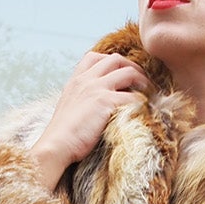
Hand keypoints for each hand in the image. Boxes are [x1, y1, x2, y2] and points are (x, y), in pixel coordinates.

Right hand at [30, 50, 151, 190]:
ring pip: (127, 72)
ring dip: (142, 80)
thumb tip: (96, 106)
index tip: (122, 71)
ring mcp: (96, 88)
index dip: (111, 61)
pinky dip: (141, 102)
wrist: (56, 146)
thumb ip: (81, 101)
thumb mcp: (68, 109)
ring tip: (148, 92)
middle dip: (131, 66)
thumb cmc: (62, 136)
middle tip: (141, 80)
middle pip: (115, 59)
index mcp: (75, 80)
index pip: (94, 57)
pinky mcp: (105, 102)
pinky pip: (132, 96)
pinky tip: (144, 110)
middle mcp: (86, 79)